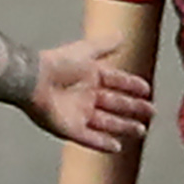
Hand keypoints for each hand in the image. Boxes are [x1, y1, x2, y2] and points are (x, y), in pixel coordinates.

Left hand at [28, 40, 154, 152]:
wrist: (33, 79)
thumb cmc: (57, 63)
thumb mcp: (86, 51)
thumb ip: (104, 45)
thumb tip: (121, 35)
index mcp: (90, 76)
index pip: (117, 82)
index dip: (132, 86)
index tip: (147, 90)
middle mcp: (85, 95)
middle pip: (115, 104)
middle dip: (133, 109)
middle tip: (151, 112)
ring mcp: (77, 113)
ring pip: (106, 123)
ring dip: (123, 127)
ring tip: (141, 131)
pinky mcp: (68, 129)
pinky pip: (89, 138)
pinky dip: (102, 143)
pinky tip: (117, 148)